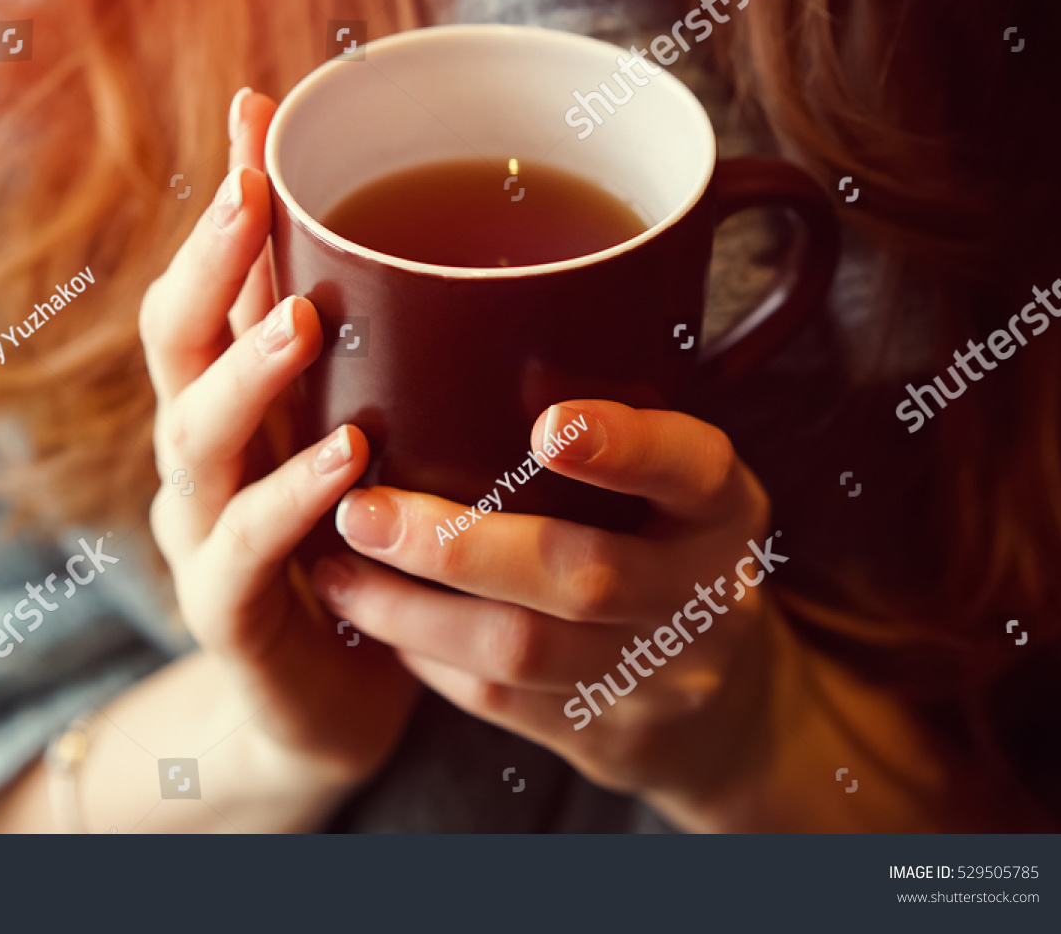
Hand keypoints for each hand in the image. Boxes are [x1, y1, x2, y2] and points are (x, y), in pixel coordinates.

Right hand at [138, 88, 417, 787]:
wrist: (334, 701)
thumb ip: (380, 353)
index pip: (206, 283)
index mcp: (230, 401)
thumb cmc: (359, 546)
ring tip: (302, 320)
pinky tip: (346, 461)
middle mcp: (200, 454)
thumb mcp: (365, 434)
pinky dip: (290, 500)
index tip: (259, 111)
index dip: (224, 203)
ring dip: (247, 374)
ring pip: (194, 439)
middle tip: (257, 194)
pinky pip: (245, 551)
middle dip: (212, 263)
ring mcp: (201, 532)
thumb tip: (461, 245)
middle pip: (172, 342)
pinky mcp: (228, 612)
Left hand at [317, 400, 784, 820]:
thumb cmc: (665, 544)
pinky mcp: (596, 730)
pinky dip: (423, 653)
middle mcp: (701, 594)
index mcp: (723, 509)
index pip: (693, 468)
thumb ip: (612, 422)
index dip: (625, 447)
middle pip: (583, 575)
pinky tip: (372, 614)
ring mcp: (652, 676)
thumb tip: (461, 331)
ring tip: (337, 568)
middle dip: (457, 544)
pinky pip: (497, 697)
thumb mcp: (676, 482)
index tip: (547, 423)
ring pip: (521, 649)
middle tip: (362, 510)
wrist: (720, 707)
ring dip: (412, 609)